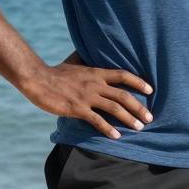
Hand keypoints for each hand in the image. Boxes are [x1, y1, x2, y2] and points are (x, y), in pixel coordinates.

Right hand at [21, 51, 153, 140]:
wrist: (37, 79)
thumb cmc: (55, 72)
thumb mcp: (74, 62)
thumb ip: (85, 59)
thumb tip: (89, 51)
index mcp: (97, 73)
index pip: (123, 75)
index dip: (138, 82)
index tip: (150, 90)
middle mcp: (95, 84)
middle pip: (123, 95)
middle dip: (139, 107)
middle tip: (150, 118)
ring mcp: (87, 97)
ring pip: (114, 108)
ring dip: (129, 119)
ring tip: (139, 128)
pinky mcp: (77, 108)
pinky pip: (97, 120)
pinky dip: (108, 129)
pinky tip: (116, 136)